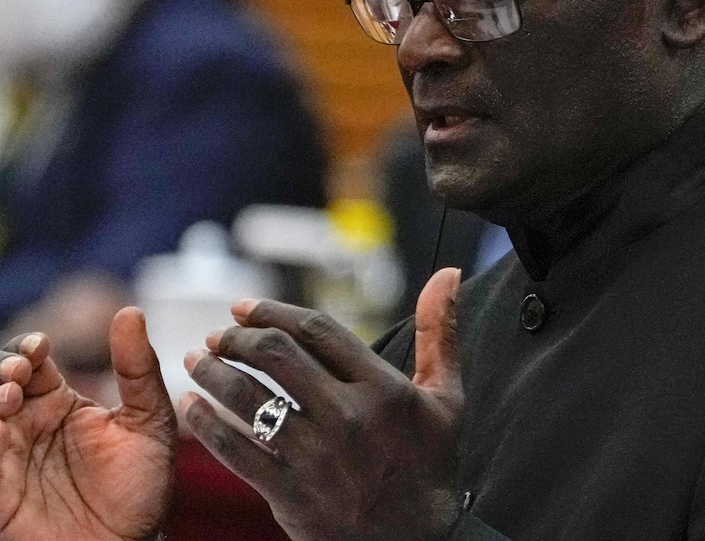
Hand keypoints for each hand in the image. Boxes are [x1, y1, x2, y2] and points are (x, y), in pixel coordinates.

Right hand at [0, 308, 176, 540]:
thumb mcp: (150, 421)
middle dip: (1, 367)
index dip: (28, 347)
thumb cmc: (141, 488)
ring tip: (9, 394)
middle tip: (19, 371)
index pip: (30, 360)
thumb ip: (139, 369)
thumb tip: (128, 311)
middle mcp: (27, 425)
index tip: (41, 347)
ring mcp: (6, 458)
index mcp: (59, 402)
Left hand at [181, 267, 463, 540]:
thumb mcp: (447, 397)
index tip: (244, 306)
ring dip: (214, 372)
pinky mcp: (292, 496)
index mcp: (383, 387)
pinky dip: (207, 424)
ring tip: (197, 358)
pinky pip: (236, 452)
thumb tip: (450, 271)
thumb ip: (440, 331)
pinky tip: (191, 406)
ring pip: (250, 398)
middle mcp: (348, 416)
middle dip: (238, 337)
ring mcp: (317, 457)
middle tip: (219, 333)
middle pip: (277, 355)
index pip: (318, 330)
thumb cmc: (432, 465)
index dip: (274, 311)